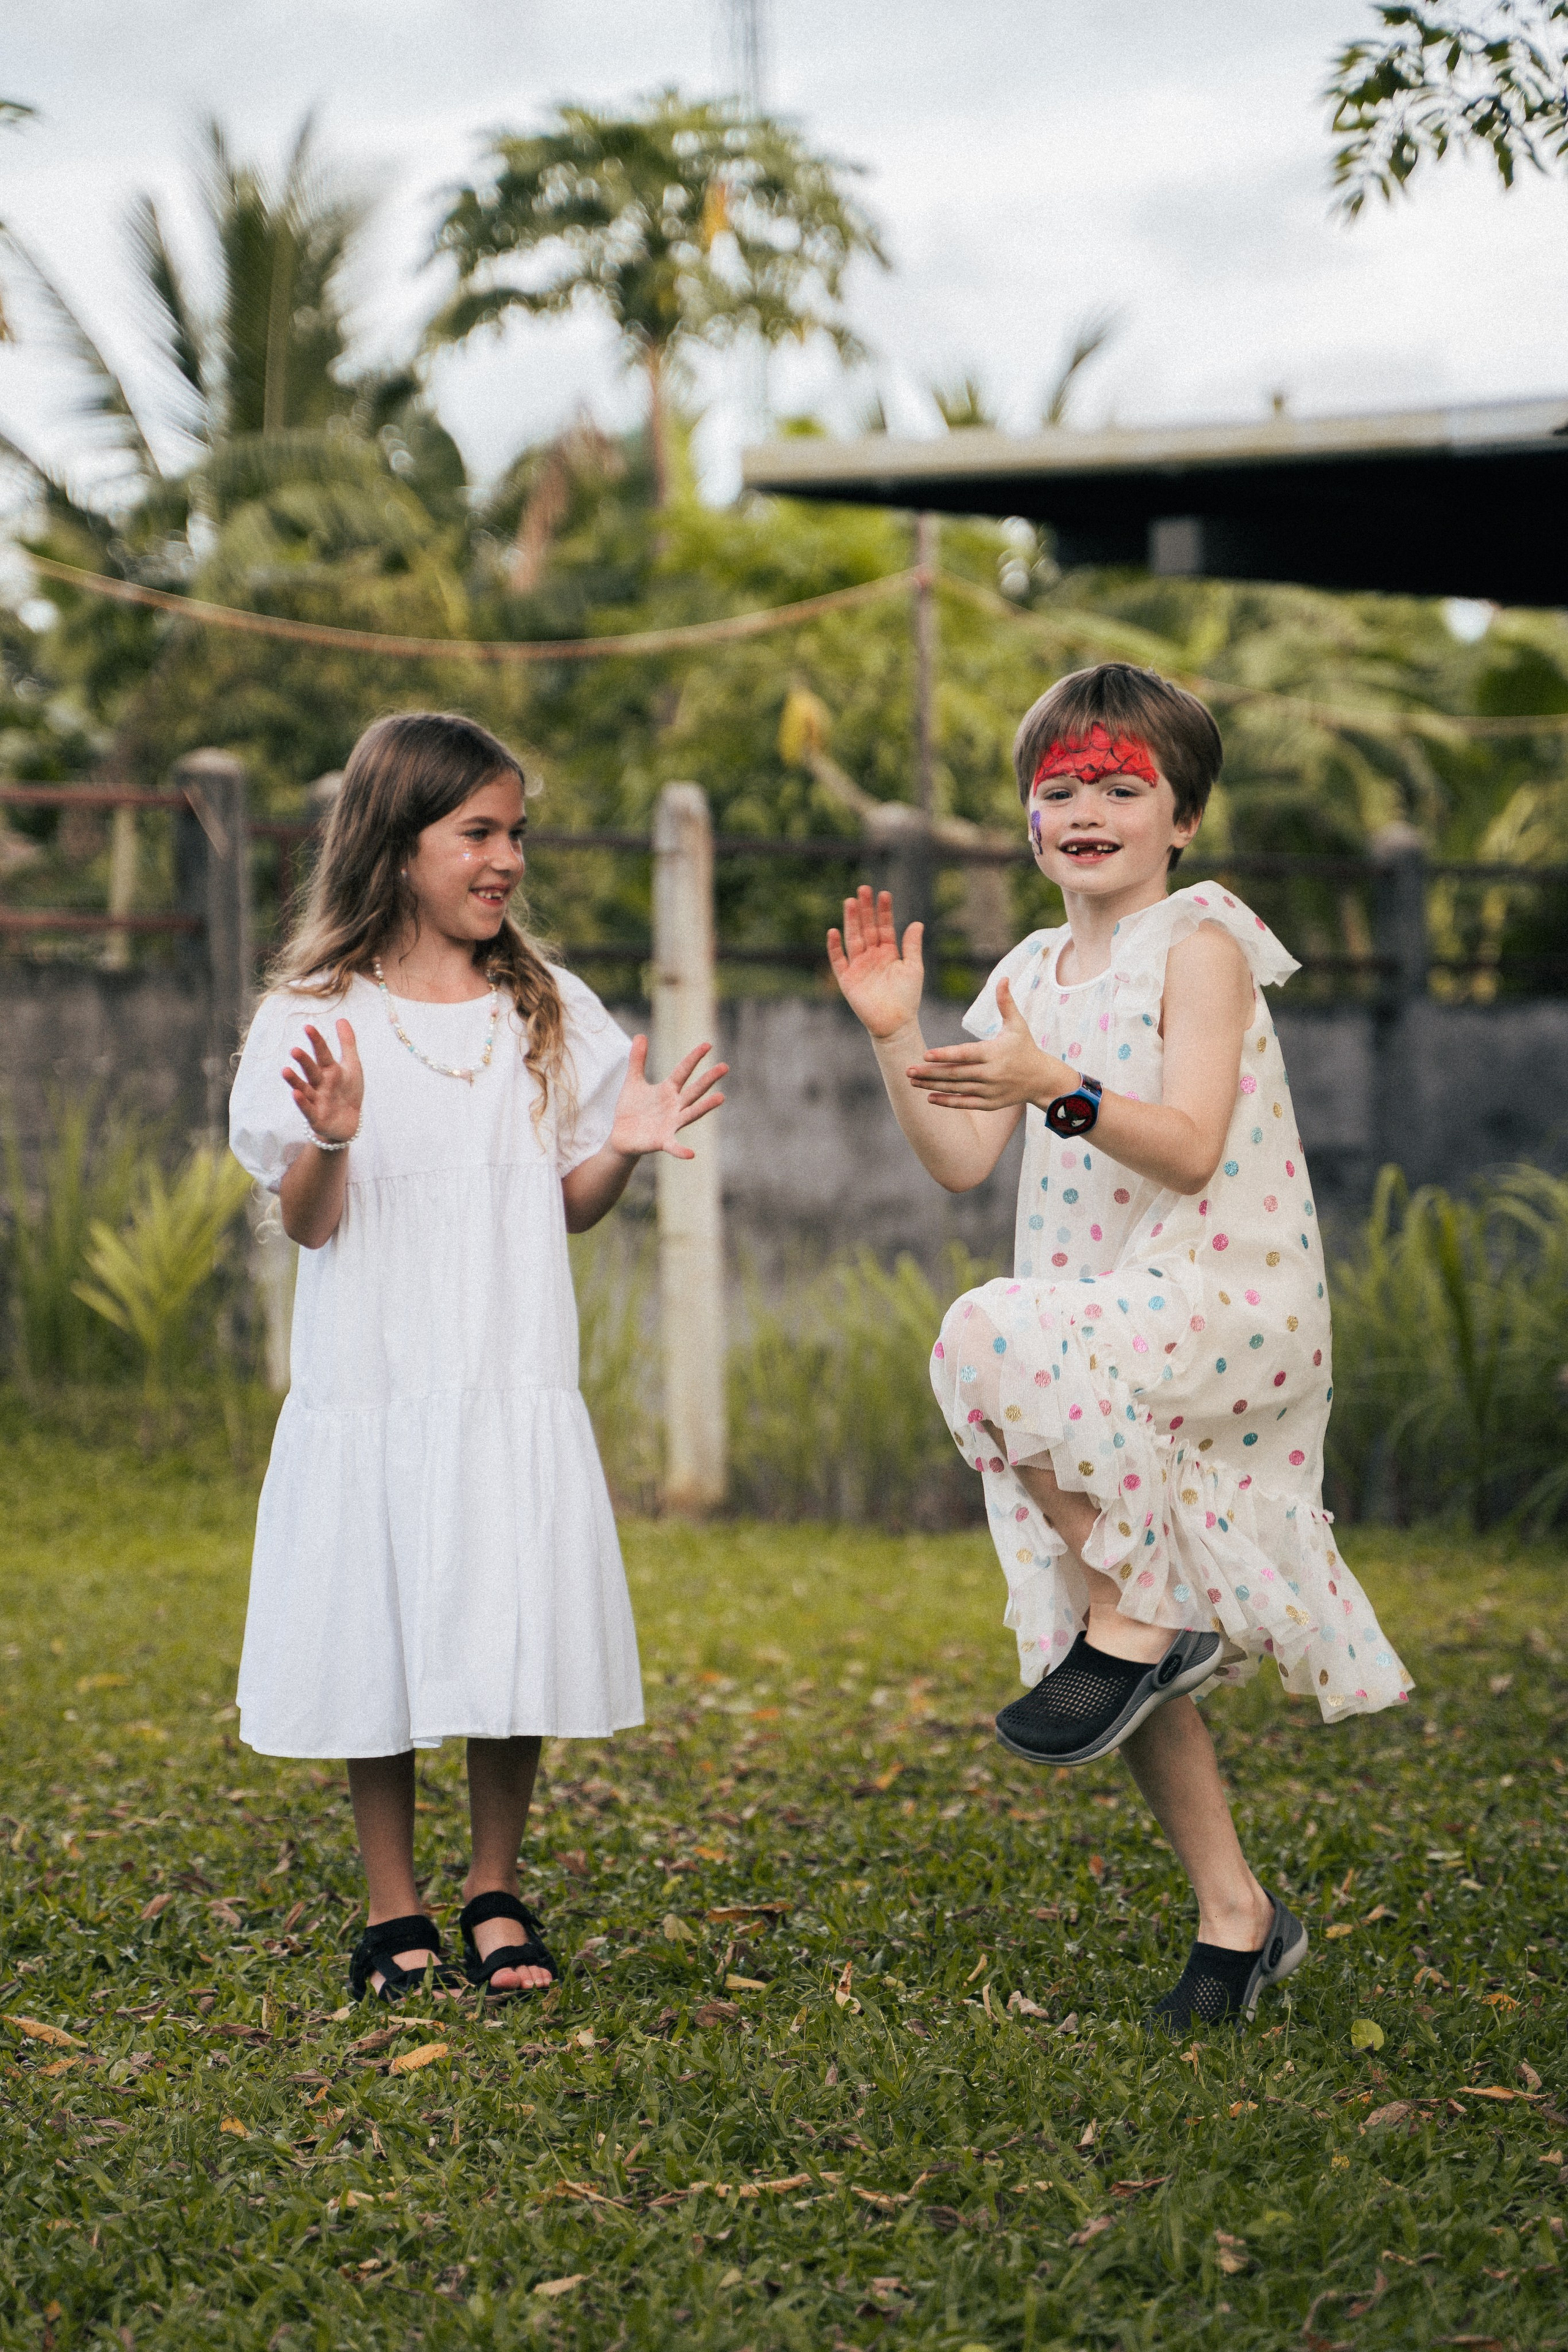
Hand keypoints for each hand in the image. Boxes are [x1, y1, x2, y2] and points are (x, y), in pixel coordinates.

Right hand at [283, 1021, 363, 1142]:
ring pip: (304, 1088)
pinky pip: (308, 1109)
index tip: (308, 1026)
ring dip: (295, 1081)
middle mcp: (320, 1083)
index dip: (316, 1041)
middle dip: (304, 1061)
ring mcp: (316, 1100)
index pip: (322, 1053)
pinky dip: (302, 1103)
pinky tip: (295, 1093)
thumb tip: (342, 1019)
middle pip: (311, 1070)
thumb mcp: (351, 1067)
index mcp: (330, 1070)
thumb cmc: (347, 1092)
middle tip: (295, 1050)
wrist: (348, 1123)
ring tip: (285, 1071)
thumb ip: (347, 1044)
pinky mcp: (316, 1117)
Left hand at [608, 1036, 726, 1160]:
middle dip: (708, 1079)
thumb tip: (640, 1035)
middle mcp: (675, 1106)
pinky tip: (691, 1153)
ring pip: (691, 1113)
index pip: (683, 1070)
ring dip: (705, 1106)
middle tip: (725, 1066)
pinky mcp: (663, 1141)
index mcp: (668, 1090)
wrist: (621, 1136)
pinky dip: (682, 1150)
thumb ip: (638, 1060)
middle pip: (694, 1090)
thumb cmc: (630, 1109)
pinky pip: (674, 1146)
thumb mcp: (633, 1082)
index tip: (708, 1045)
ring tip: (721, 1097)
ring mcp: (671, 1123)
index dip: (694, 1058)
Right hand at [826, 886, 923, 1038]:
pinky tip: (833, 931)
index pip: (884, 926)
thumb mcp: (913, 968)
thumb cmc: (907, 997)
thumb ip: (911, 946)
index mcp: (888, 952)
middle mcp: (871, 956)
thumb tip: (917, 922)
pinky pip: (838, 961)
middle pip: (866, 928)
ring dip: (851, 921)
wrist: (896, 1024)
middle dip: (865, 909)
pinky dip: (835, 947)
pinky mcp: (847, 979)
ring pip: (853, 938)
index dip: (883, 911)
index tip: (884, 893)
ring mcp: (858, 966)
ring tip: (850, 902)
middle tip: (864, 889)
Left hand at [908, 976, 1073, 1109]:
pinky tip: (929, 1097)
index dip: (945, 1055)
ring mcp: (989, 1090)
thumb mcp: (1017, 1024)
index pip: (965, 1054)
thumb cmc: (1025, 1047)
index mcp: (993, 1053)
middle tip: (908, 1070)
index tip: (925, 1055)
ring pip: (956, 1089)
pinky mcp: (989, 1103)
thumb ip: (1006, 1002)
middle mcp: (990, 1073)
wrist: (1041, 1079)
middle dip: (930, 1073)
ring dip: (933, 1086)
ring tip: (912, 1081)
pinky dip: (947, 1102)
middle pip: (955, 1074)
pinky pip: (964, 1103)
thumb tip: (1003, 978)